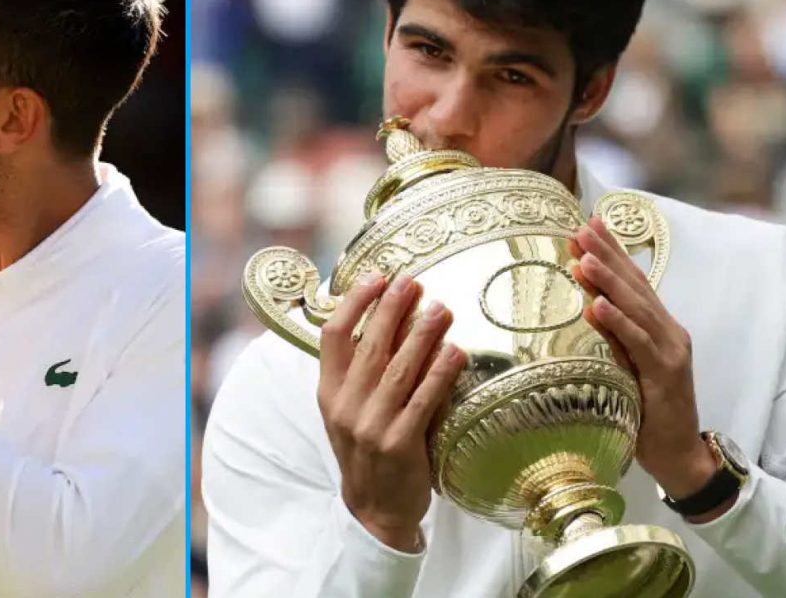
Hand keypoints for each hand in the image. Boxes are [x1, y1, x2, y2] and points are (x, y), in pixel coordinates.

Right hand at [318, 272, 467, 551]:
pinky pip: (423, 401)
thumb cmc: (366, 451)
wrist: (373, 510)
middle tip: (413, 281)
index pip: (333, 335)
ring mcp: (371, 425)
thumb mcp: (349, 409)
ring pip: (399, 369)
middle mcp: (345, 405)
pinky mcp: (399, 444)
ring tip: (441, 308)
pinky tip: (456, 352)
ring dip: (422, 334)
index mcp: (329, 392)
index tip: (376, 277)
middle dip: (392, 308)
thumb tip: (389, 320)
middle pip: (370, 345)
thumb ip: (360, 371)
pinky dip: (440, 373)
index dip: (354, 302)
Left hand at [571, 216, 716, 501]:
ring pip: (636, 309)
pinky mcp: (665, 375)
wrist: (681, 454)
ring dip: (609, 281)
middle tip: (580, 227)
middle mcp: (668, 332)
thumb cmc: (648, 410)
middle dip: (607, 254)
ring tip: (583, 257)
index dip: (611, 251)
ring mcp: (669, 352)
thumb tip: (586, 307)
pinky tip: (597, 306)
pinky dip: (618, 324)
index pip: (632, 281)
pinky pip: (638, 345)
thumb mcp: (625, 367)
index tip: (587, 224)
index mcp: (658, 327)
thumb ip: (613, 338)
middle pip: (634, 286)